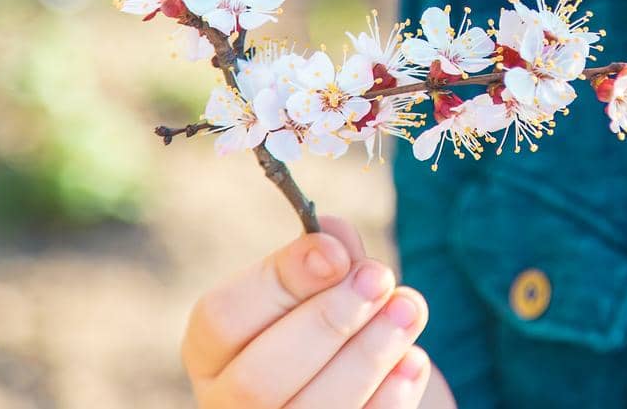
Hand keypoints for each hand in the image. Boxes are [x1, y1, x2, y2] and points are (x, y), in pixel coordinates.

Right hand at [182, 213, 437, 406]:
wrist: (364, 390)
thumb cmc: (331, 326)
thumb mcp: (323, 288)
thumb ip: (326, 259)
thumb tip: (331, 235)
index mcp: (212, 353)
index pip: (221, 319)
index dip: (279, 282)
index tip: (336, 253)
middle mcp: (227, 405)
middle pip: (258, 378)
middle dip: (327, 322)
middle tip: (379, 278)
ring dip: (368, 355)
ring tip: (409, 309)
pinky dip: (391, 396)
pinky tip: (414, 359)